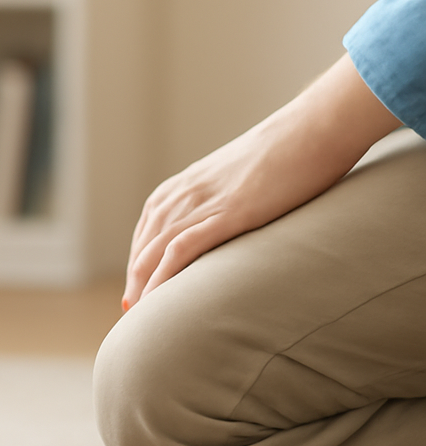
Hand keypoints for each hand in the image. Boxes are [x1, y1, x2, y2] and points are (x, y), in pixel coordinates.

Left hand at [124, 54, 400, 308]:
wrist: (310, 130)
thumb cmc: (287, 155)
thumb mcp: (243, 179)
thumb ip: (225, 199)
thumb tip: (229, 223)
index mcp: (184, 184)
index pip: (148, 230)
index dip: (140, 262)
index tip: (138, 291)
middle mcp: (184, 193)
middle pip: (145, 243)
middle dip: (136, 279)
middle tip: (133, 313)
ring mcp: (202, 202)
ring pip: (156, 249)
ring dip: (144, 283)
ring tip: (140, 315)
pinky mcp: (225, 213)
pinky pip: (182, 248)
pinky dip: (165, 275)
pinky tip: (160, 300)